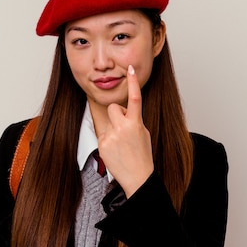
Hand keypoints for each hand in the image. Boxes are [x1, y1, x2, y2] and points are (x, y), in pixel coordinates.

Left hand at [98, 65, 153, 196]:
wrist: (138, 177)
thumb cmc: (142, 155)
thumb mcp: (143, 133)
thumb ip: (133, 120)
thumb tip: (124, 113)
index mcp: (136, 123)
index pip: (135, 98)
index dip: (133, 82)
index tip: (130, 70)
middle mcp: (122, 128)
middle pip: (114, 108)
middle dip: (118, 114)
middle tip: (124, 129)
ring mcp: (111, 136)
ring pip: (108, 121)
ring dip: (113, 128)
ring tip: (121, 144)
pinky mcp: (102, 144)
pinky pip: (103, 134)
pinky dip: (108, 140)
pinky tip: (116, 151)